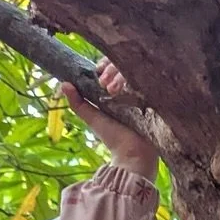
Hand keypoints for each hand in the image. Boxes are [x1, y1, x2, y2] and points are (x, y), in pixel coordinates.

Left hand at [59, 61, 158, 179]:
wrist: (134, 154)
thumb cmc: (114, 138)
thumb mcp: (93, 118)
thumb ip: (78, 103)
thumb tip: (64, 83)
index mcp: (119, 94)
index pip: (113, 69)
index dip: (106, 65)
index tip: (99, 69)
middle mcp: (133, 91)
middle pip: (124, 68)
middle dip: (113, 69)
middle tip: (105, 81)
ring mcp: (145, 94)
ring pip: (135, 72)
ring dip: (121, 76)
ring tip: (113, 89)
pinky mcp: (156, 99)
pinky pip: (147, 81)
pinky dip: (137, 79)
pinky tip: (127, 85)